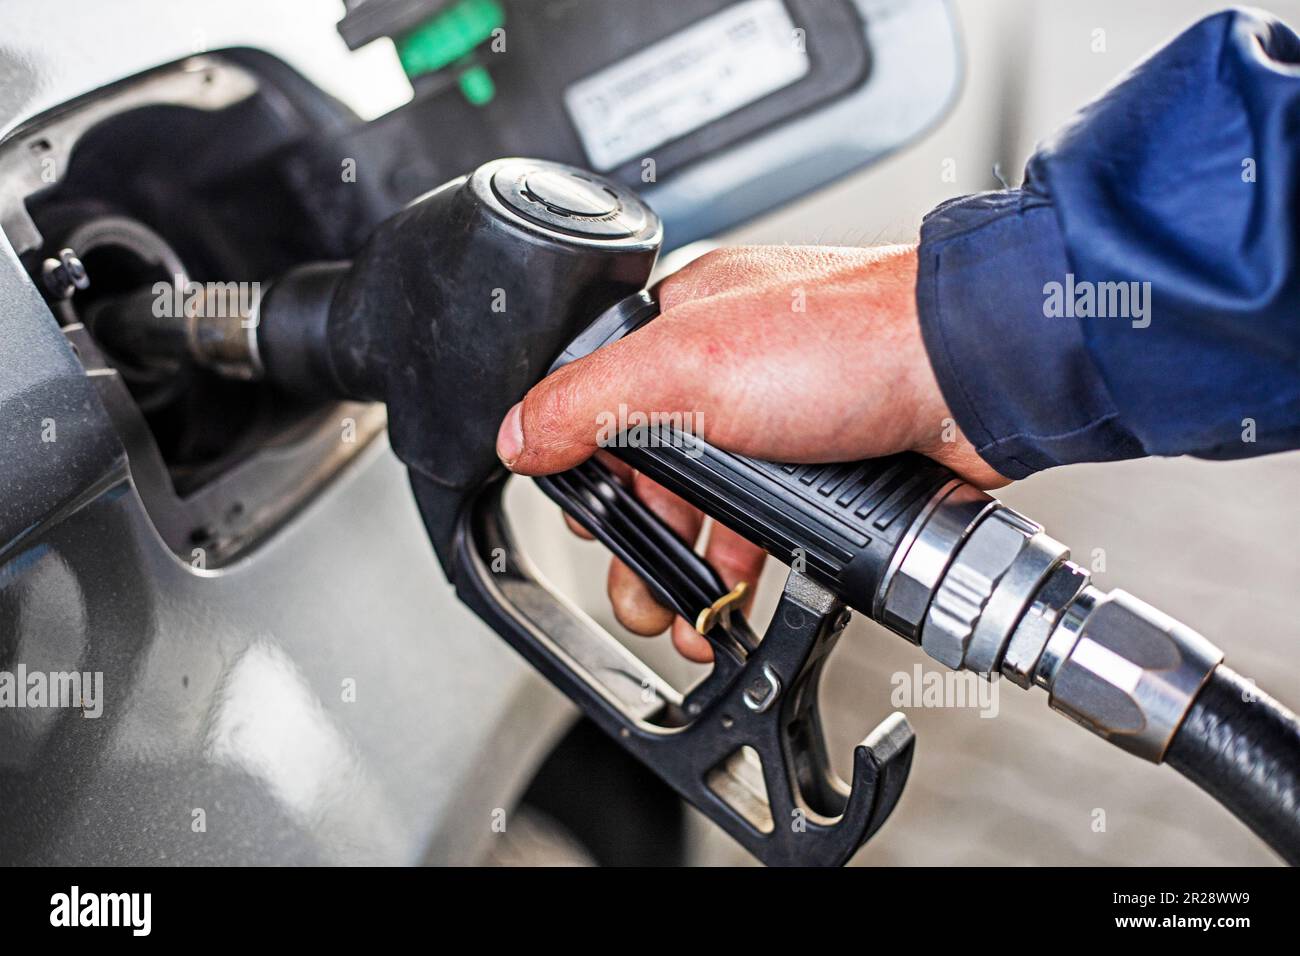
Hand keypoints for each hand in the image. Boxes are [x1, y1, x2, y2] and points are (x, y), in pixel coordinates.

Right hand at [496, 243, 1006, 660]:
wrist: (973, 376)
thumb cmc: (854, 339)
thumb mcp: (689, 365)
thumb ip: (589, 399)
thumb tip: (517, 434)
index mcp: (682, 326)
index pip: (598, 406)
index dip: (590, 477)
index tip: (595, 525)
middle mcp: (726, 370)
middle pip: (652, 472)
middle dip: (642, 543)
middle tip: (639, 591)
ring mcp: (778, 419)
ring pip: (709, 509)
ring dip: (691, 570)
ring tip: (686, 617)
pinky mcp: (823, 462)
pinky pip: (763, 527)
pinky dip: (744, 568)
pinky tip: (737, 597)